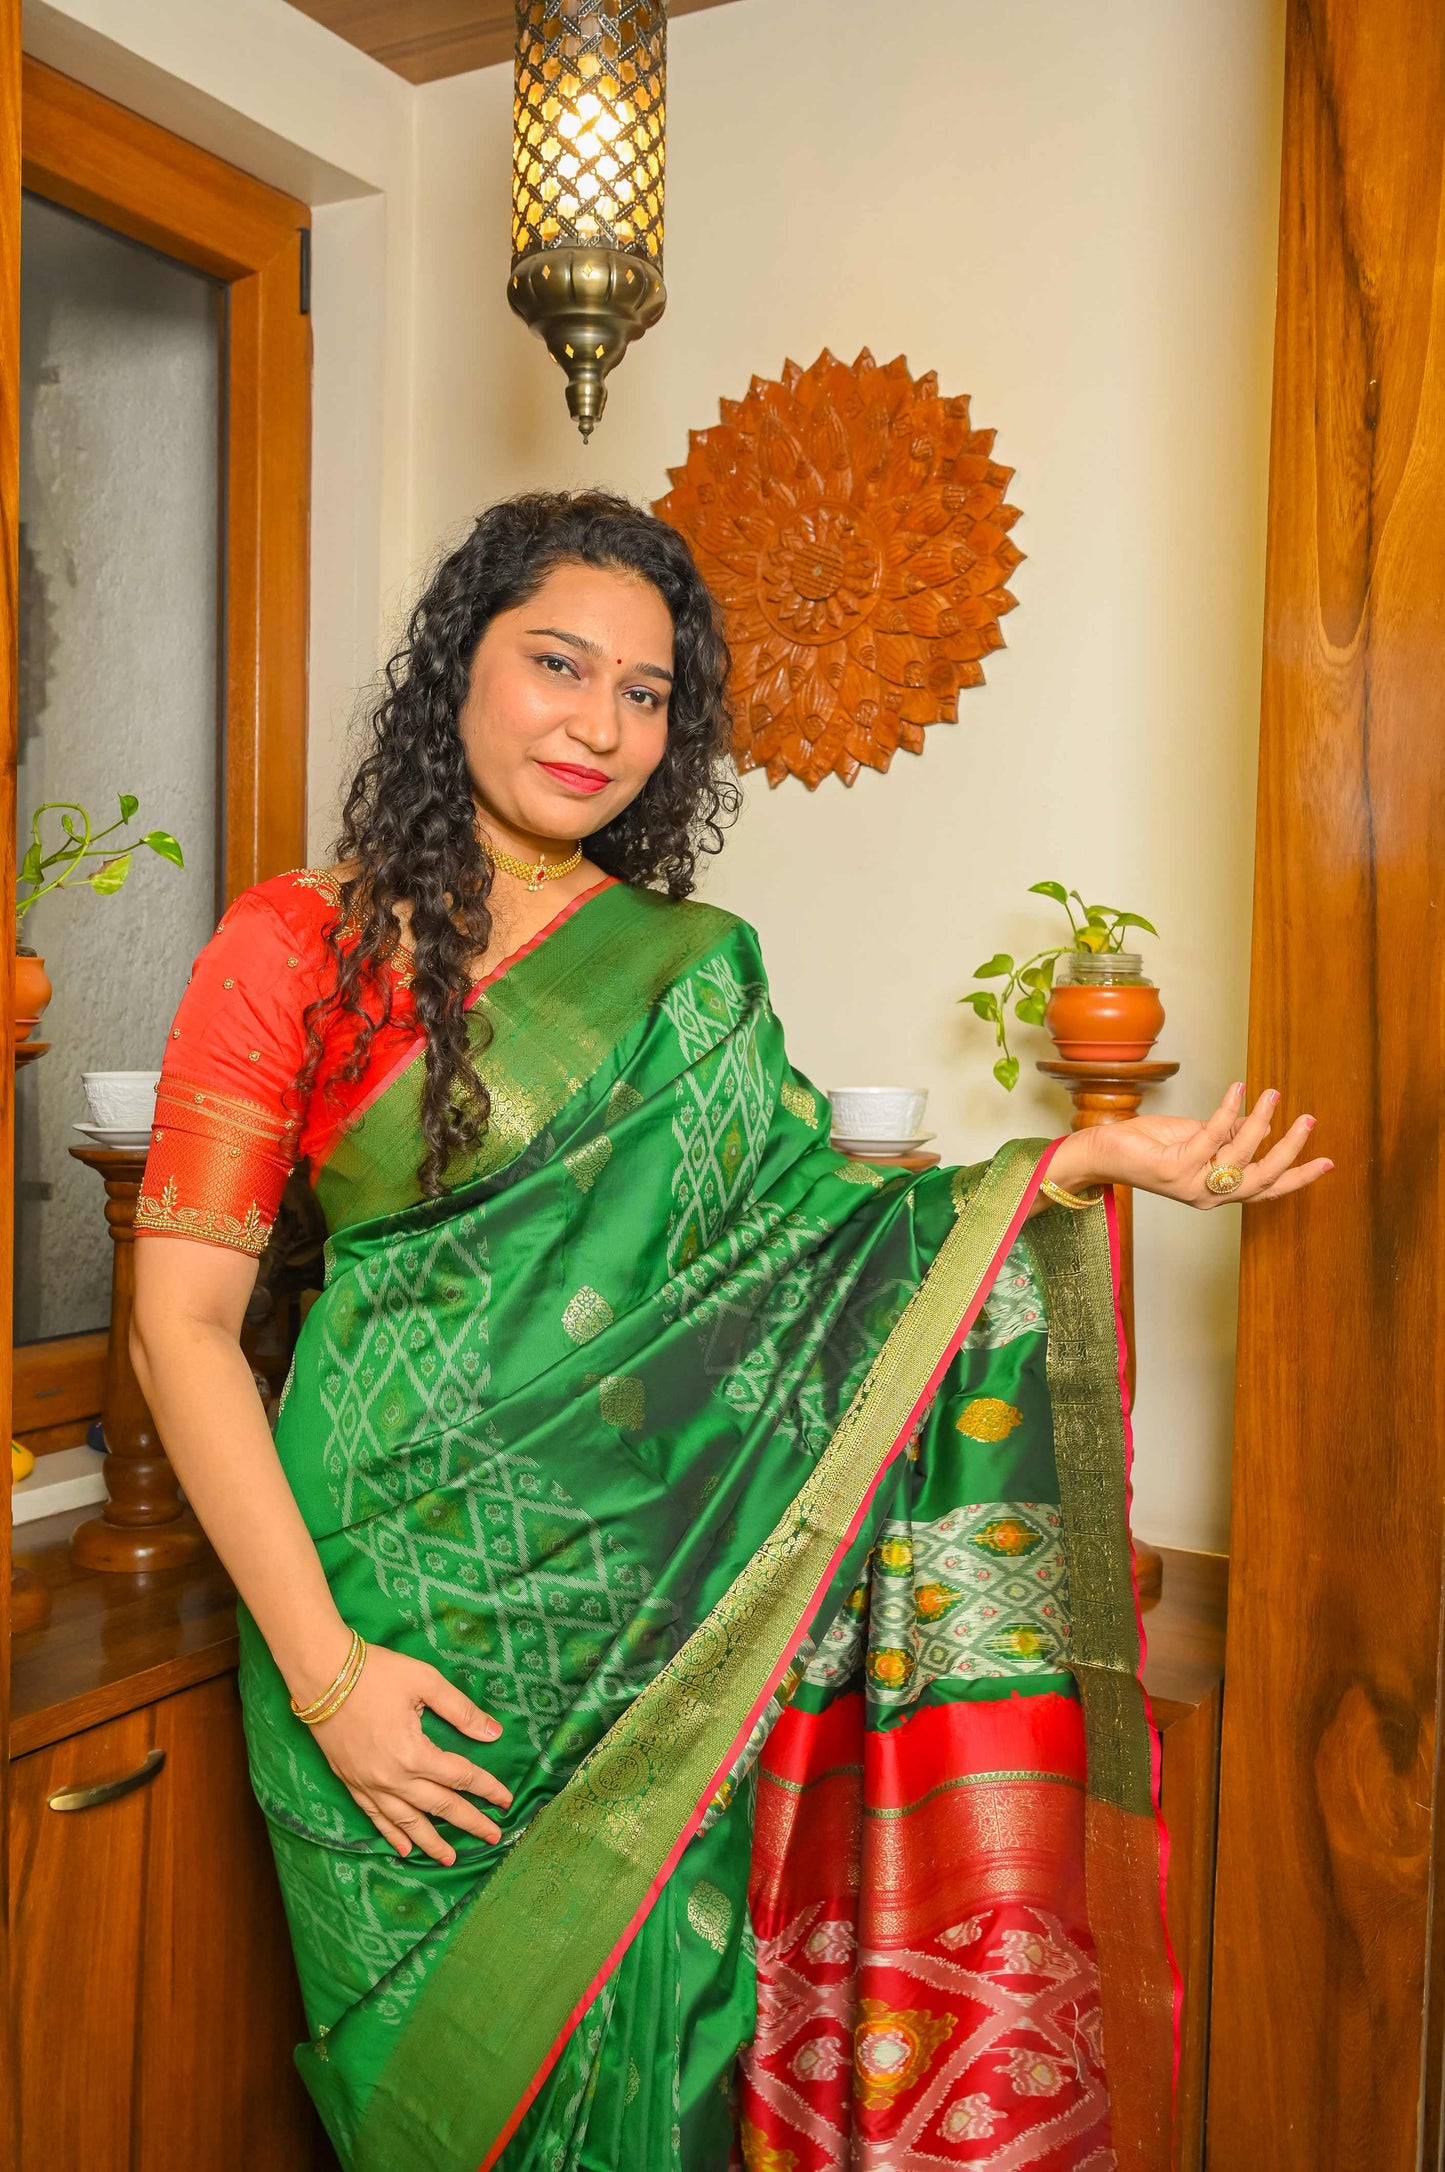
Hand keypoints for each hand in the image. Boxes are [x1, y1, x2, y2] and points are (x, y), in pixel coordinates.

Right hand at [306, 1641, 512, 1865]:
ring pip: (407, 1822)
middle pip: (440, 1807)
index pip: (461, 1777)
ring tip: (451, 1858)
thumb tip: (493, 1734)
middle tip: (493, 1837)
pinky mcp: (351, 1784)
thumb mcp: (425, 1682)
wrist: (322, 1675)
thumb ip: (460, 1711)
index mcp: (415, 1754)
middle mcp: (394, 1778)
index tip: (507, 1802)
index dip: (488, 1789)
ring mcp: (370, 1785)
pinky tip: (404, 1849)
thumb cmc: (377, 1673)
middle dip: (469, 1823)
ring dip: (431, 1843)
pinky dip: (392, 1835)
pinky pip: (376, 1818)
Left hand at [1050, 1082, 1332, 1208]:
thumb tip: (1263, 1124)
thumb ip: (1228, 1136)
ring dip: (1262, 1121)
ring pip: (1242, 1156)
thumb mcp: (1197, 1138)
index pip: (1266, 1189)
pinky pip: (1213, 1135)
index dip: (1298, 1177)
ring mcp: (1192, 1186)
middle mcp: (1208, 1196)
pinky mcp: (1176, 1168)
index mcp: (1216, 1192)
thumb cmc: (1148, 1143)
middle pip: (1263, 1179)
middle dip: (1290, 1150)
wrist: (1104, 1151)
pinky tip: (1238, 1089)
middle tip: (1309, 1120)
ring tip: (1272, 1094)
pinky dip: (1229, 1109)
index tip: (1328, 1162)